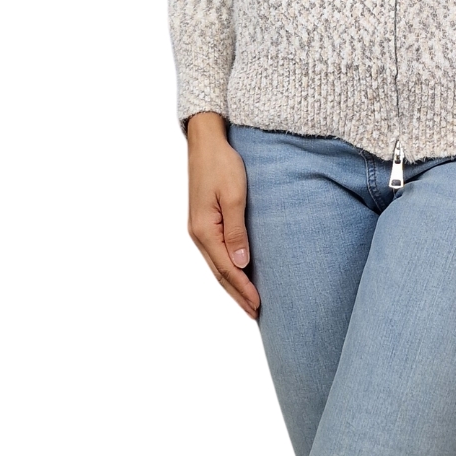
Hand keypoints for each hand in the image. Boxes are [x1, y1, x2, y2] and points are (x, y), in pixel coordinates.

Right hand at [187, 111, 259, 319]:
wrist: (206, 142)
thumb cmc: (222, 164)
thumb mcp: (234, 196)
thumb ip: (236, 231)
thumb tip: (240, 264)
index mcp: (203, 230)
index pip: (226, 269)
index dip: (242, 289)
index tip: (258, 306)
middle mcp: (198, 233)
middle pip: (219, 272)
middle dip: (237, 294)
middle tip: (255, 313)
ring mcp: (199, 228)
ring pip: (216, 264)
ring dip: (232, 284)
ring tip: (248, 301)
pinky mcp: (204, 221)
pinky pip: (216, 252)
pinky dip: (227, 268)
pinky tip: (237, 273)